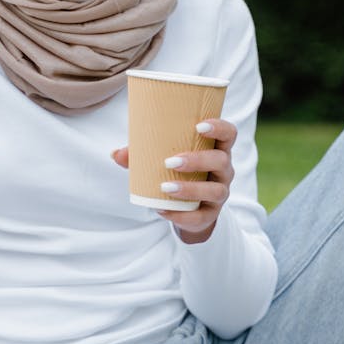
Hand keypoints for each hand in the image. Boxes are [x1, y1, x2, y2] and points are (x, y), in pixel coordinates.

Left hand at [112, 119, 236, 242]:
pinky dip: (182, 215)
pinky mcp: (211, 214)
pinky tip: (163, 210)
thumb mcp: (162, 160)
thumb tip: (114, 153)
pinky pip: (202, 216)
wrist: (190, 208)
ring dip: (190, 189)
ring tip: (165, 187)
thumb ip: (140, 154)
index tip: (199, 127)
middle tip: (170, 161)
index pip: (228, 133)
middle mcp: (223, 170)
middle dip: (197, 160)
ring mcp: (220, 192)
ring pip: (215, 190)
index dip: (219, 128)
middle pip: (221, 161)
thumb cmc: (176, 172)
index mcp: (215, 149)